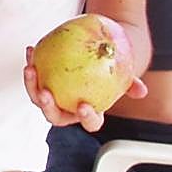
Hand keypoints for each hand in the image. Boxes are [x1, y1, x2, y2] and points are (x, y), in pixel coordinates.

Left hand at [22, 46, 147, 131]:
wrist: (92, 61)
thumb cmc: (108, 72)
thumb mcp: (121, 77)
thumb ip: (130, 84)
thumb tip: (141, 90)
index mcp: (88, 113)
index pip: (89, 122)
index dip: (86, 117)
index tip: (83, 105)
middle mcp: (67, 109)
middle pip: (53, 115)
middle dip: (47, 107)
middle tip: (45, 92)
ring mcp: (51, 98)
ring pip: (37, 97)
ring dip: (31, 84)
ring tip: (31, 68)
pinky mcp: (39, 83)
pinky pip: (33, 76)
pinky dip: (32, 63)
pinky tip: (31, 49)